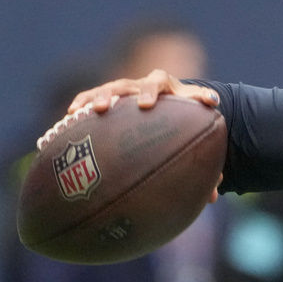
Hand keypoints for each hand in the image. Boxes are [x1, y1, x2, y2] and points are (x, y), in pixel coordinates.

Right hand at [68, 70, 221, 203]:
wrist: (155, 98)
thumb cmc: (175, 119)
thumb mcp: (190, 133)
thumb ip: (202, 159)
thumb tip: (212, 197)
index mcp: (171, 90)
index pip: (178, 89)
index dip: (183, 94)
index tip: (173, 104)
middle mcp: (145, 85)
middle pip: (144, 84)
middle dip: (144, 93)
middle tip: (143, 106)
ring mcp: (123, 89)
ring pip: (112, 88)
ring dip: (103, 96)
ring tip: (95, 110)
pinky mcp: (104, 96)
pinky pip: (88, 98)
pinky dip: (81, 104)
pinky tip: (70, 117)